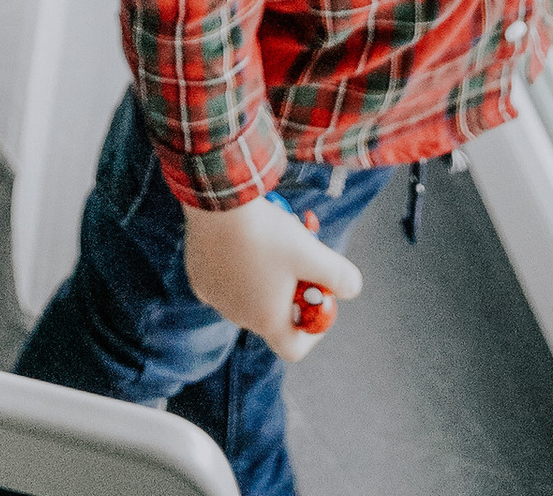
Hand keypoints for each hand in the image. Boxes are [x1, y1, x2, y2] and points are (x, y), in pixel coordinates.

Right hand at [179, 196, 362, 362]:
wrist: (218, 204)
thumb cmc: (267, 233)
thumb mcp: (312, 252)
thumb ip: (339, 276)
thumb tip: (353, 288)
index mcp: (267, 320)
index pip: (294, 348)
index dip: (312, 332)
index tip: (318, 304)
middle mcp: (238, 317)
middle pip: (272, 315)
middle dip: (290, 291)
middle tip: (300, 258)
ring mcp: (216, 298)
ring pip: (248, 295)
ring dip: (264, 276)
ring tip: (272, 240)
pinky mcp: (199, 278)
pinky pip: (223, 280)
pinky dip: (235, 267)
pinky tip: (241, 241)